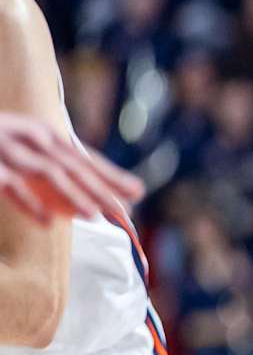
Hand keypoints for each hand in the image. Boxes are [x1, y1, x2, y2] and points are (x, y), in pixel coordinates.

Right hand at [0, 112, 142, 222]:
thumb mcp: (25, 149)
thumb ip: (53, 165)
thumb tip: (90, 196)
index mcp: (41, 132)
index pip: (82, 156)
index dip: (110, 174)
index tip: (137, 192)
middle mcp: (27, 136)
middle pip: (72, 165)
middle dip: (101, 188)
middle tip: (124, 211)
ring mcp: (7, 148)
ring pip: (47, 173)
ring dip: (73, 195)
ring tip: (94, 215)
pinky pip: (10, 184)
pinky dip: (29, 203)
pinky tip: (48, 222)